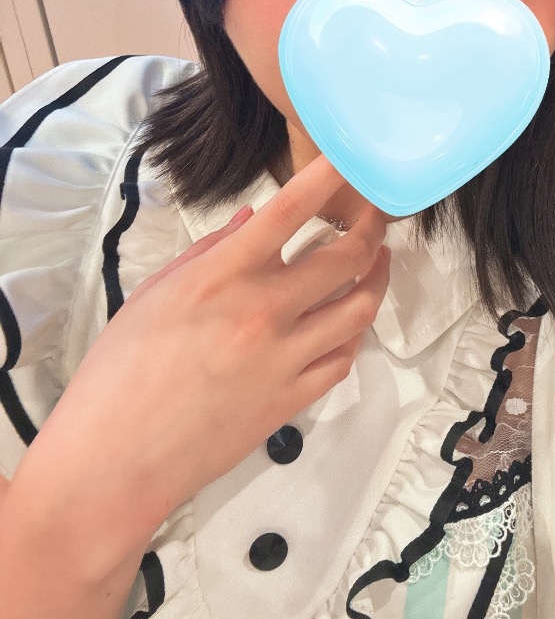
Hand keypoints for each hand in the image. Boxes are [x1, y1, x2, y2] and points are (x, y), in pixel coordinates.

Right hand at [17, 155, 389, 547]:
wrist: (115, 460)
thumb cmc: (119, 373)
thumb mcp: (154, 295)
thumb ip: (209, 251)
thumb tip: (251, 219)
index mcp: (222, 277)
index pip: (289, 211)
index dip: (327, 176)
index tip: (349, 157)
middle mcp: (263, 312)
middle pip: (346, 258)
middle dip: (370, 228)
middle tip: (373, 215)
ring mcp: (285, 359)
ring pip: (360, 308)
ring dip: (375, 278)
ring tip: (375, 261)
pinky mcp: (293, 401)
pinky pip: (343, 358)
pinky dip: (352, 332)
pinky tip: (347, 319)